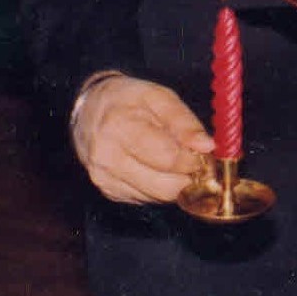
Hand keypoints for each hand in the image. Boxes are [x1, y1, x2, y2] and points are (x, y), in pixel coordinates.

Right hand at [71, 75, 212, 204]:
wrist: (89, 110)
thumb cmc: (126, 100)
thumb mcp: (158, 97)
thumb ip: (184, 122)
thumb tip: (207, 147)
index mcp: (119, 127)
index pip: (168, 158)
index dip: (193, 159)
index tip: (203, 152)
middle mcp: (107, 158)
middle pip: (164, 186)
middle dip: (188, 176)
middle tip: (195, 161)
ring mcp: (105, 178)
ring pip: (157, 197)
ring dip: (175, 183)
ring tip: (176, 160)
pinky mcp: (108, 191)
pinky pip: (145, 199)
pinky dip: (158, 186)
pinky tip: (156, 167)